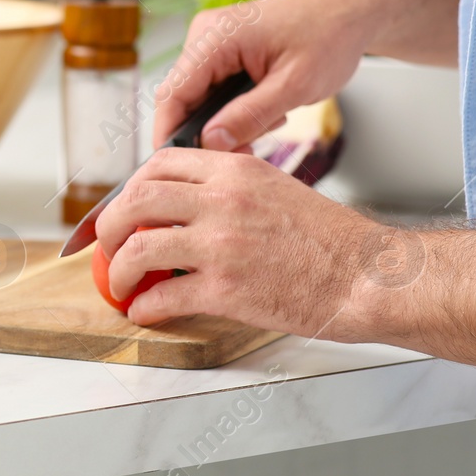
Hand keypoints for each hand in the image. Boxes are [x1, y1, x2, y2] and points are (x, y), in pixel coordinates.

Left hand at [94, 148, 385, 335]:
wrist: (366, 277)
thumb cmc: (331, 239)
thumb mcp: (277, 187)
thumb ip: (231, 188)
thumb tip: (188, 200)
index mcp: (235, 171)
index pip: (160, 164)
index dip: (133, 187)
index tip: (128, 207)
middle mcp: (221, 201)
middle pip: (137, 201)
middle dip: (111, 225)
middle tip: (109, 244)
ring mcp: (220, 245)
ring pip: (140, 248)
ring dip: (119, 269)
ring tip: (119, 283)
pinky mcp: (225, 289)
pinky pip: (164, 296)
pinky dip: (145, 305)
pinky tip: (144, 311)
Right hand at [151, 0, 372, 150]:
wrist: (351, 9)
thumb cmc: (330, 35)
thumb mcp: (294, 85)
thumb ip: (249, 116)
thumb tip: (210, 142)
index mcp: (216, 36)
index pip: (173, 93)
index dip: (169, 132)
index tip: (176, 164)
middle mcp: (206, 34)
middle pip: (184, 97)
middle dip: (209, 131)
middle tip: (246, 151)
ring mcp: (214, 40)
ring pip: (201, 96)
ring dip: (227, 119)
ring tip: (272, 119)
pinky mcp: (225, 48)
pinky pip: (216, 87)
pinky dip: (236, 106)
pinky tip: (268, 107)